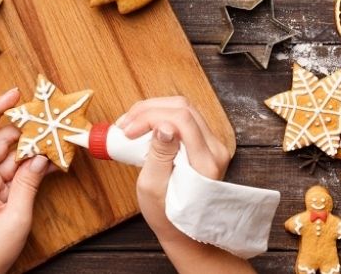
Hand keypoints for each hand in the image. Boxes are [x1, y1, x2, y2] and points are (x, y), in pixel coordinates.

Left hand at [0, 88, 51, 273]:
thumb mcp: (15, 217)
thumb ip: (29, 184)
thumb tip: (41, 157)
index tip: (15, 93)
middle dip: (24, 130)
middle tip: (50, 120)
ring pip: (8, 158)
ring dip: (30, 150)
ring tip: (56, 141)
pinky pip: (12, 174)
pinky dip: (28, 169)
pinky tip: (49, 163)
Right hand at [118, 97, 252, 273]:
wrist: (186, 232)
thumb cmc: (167, 215)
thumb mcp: (153, 188)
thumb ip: (159, 154)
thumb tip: (163, 125)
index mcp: (205, 162)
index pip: (180, 119)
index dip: (149, 117)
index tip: (127, 131)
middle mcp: (215, 150)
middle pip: (182, 107)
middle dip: (148, 110)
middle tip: (124, 125)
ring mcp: (213, 145)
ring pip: (183, 108)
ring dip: (153, 110)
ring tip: (130, 124)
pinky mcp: (206, 144)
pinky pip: (184, 119)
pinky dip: (160, 116)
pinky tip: (144, 126)